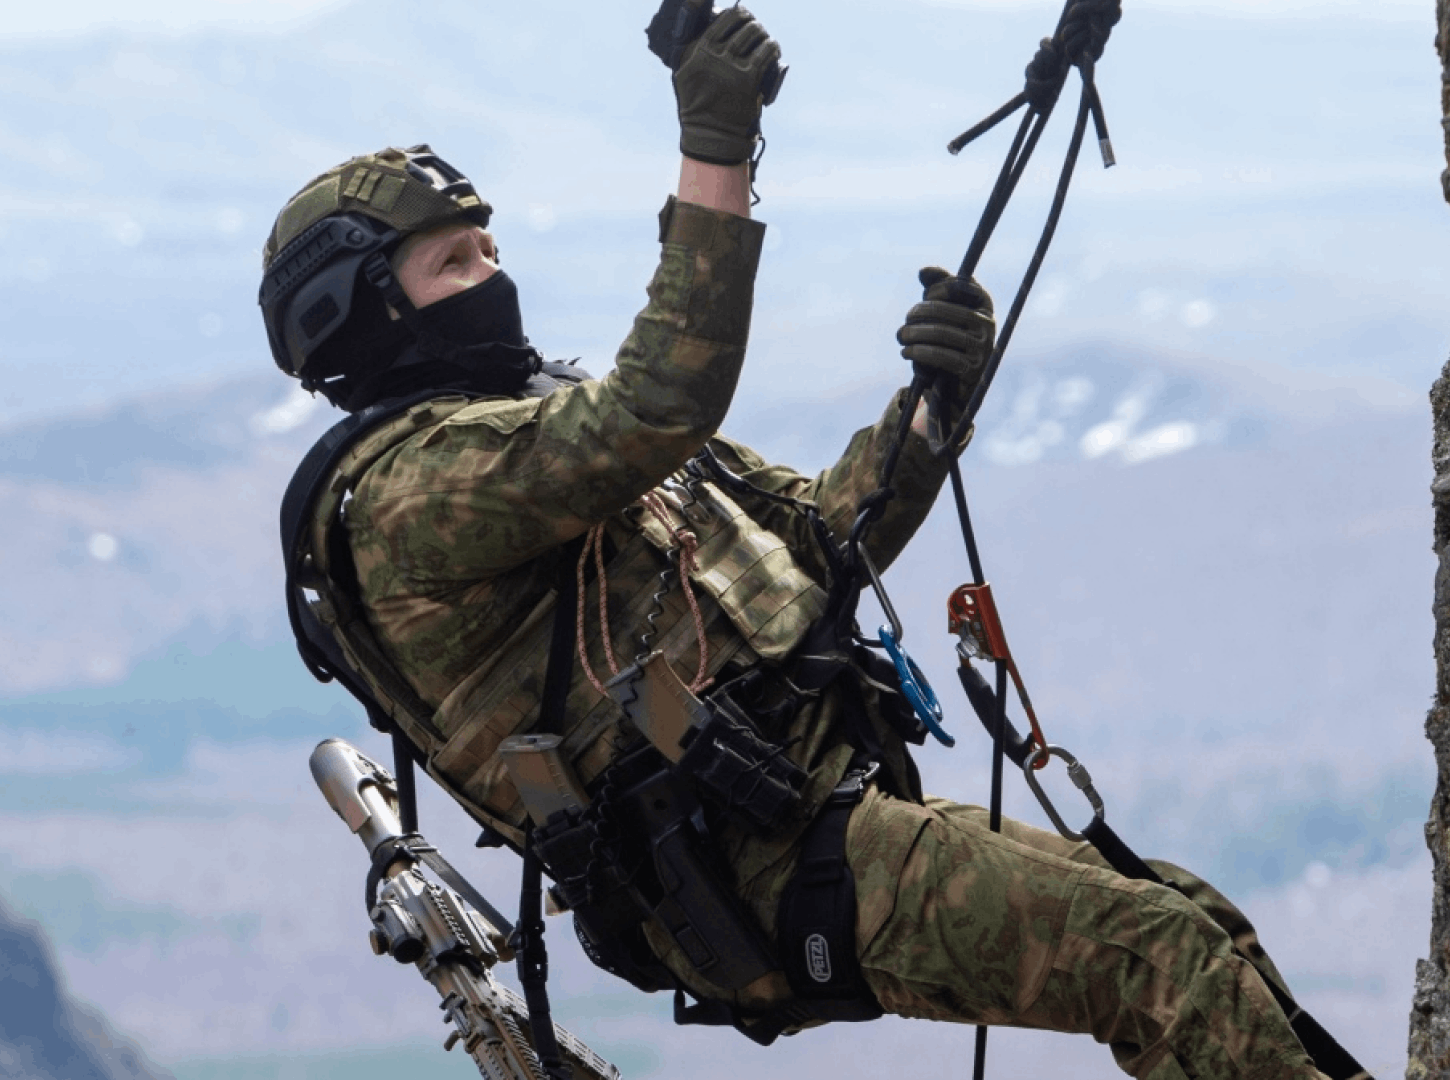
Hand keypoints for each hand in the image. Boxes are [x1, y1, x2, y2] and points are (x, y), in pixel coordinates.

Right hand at [673, 6, 783, 164]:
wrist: (710, 133)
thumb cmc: (696, 105)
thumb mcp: (683, 75)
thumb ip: (690, 52)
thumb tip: (703, 30)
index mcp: (700, 51)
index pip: (725, 19)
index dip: (739, 13)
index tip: (744, 15)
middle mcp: (717, 56)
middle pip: (744, 25)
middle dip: (754, 23)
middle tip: (757, 28)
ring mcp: (734, 67)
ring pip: (757, 37)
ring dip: (764, 35)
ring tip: (766, 39)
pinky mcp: (750, 79)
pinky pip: (766, 54)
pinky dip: (772, 48)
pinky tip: (773, 49)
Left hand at [897, 267, 995, 383]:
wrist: (955, 384)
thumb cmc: (947, 340)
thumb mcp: (943, 313)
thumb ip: (936, 288)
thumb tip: (923, 271)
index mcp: (984, 304)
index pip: (957, 286)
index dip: (935, 290)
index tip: (924, 298)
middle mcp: (987, 324)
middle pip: (944, 310)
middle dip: (918, 314)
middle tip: (906, 321)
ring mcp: (982, 347)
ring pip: (940, 333)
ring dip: (913, 334)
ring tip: (902, 337)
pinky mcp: (972, 369)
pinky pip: (940, 356)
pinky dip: (918, 352)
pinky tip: (906, 352)